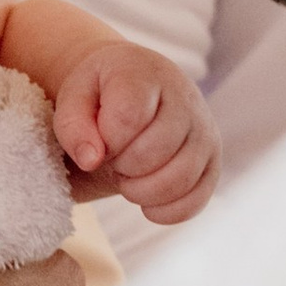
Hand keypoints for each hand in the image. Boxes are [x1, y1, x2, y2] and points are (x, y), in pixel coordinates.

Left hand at [49, 38, 217, 223]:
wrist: (141, 89)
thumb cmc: (103, 95)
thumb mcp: (75, 98)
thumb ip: (72, 125)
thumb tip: (91, 160)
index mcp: (146, 74)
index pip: (128, 117)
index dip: (106, 140)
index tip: (100, 137)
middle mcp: (185, 99)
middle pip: (153, 152)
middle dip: (121, 165)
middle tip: (113, 157)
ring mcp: (204, 131)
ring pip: (178, 180)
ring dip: (141, 191)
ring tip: (128, 175)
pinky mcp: (213, 162)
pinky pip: (195, 201)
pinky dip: (165, 211)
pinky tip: (146, 202)